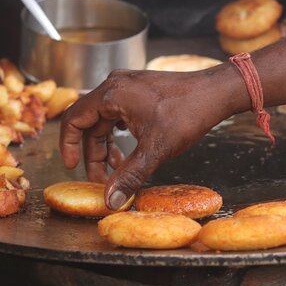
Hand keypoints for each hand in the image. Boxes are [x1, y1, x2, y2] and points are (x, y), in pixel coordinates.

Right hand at [59, 66, 244, 208]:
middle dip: (93, 153)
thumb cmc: (188, 112)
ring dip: (107, 146)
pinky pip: (119, 114)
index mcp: (111, 93)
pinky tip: (130, 152)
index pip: (73, 120)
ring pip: (105, 120)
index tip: (71, 168)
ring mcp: (129, 86)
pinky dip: (120, 135)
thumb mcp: (156, 148)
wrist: (217, 92)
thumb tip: (110, 199)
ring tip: (117, 169)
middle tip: (101, 179)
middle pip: (89, 122)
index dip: (68, 146)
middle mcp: (115, 85)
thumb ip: (130, 175)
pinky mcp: (141, 91)